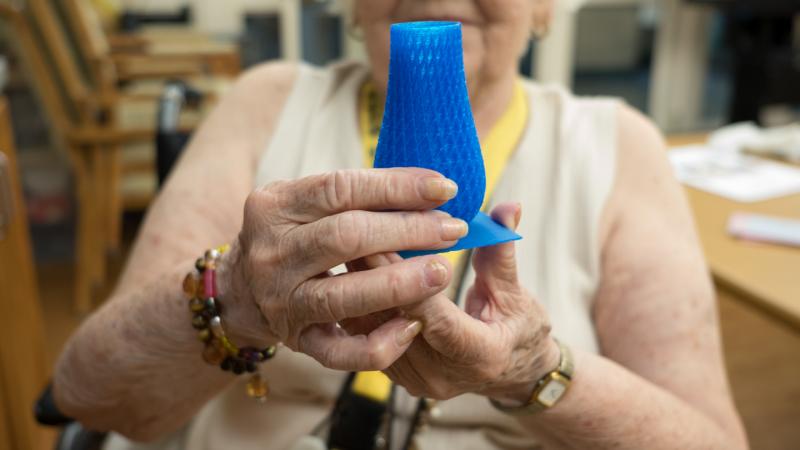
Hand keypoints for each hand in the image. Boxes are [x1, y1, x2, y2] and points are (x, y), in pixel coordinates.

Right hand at [219, 168, 468, 370]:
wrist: (242, 290)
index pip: (341, 189)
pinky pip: (341, 352)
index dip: (397, 187)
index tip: (444, 188)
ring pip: (344, 295)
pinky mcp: (297, 340)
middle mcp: (272, 253)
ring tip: (443, 272)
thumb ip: (354, 193)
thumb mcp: (304, 202)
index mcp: (274, 206)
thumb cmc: (292, 235)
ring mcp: (282, 300)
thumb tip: (431, 189)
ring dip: (400, 283)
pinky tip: (413, 325)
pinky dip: (380, 344)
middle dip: (408, 231)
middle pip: (346, 237)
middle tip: (453, 229)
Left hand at [344, 203, 559, 402]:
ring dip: (357, 283)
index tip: (389, 240)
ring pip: (370, 328)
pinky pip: (366, 333)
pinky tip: (348, 265)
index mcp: (480, 355)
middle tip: (352, 229)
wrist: (510, 371)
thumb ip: (501, 251)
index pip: (436, 319)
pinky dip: (358, 297)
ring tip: (344, 241)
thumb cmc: (518, 328)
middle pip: (394, 321)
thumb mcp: (517, 292)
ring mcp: (414, 379)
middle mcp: (441, 375)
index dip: (409, 280)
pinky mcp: (395, 372)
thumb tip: (508, 207)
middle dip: (374, 273)